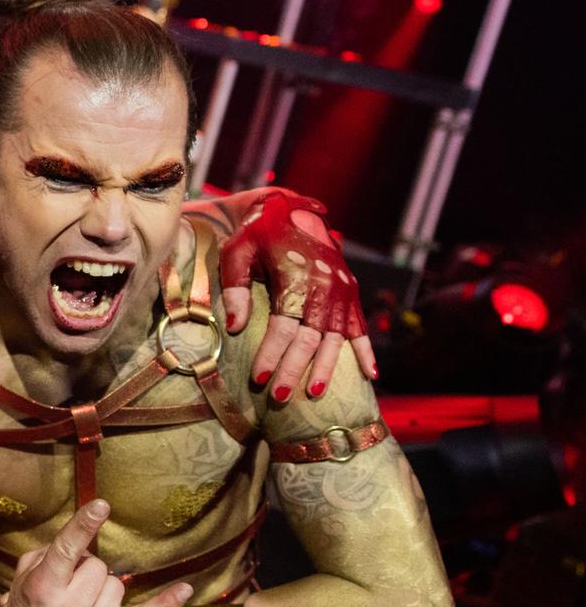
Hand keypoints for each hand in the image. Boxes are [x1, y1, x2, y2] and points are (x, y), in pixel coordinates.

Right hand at [0, 500, 194, 606]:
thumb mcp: (24, 576)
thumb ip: (49, 553)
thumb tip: (81, 541)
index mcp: (42, 589)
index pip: (66, 550)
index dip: (84, 526)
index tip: (101, 505)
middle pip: (98, 567)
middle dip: (86, 570)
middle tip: (70, 584)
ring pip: (117, 586)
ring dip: (102, 588)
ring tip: (83, 603)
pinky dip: (164, 603)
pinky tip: (184, 589)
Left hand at [217, 192, 375, 396]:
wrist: (292, 211)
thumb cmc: (258, 234)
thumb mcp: (238, 251)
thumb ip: (236, 287)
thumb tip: (237, 327)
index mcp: (297, 277)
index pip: (284, 326)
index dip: (272, 353)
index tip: (260, 378)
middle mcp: (325, 287)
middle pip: (311, 337)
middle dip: (295, 368)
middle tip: (281, 396)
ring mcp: (343, 292)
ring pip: (336, 337)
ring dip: (327, 367)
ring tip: (314, 392)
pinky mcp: (351, 293)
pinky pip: (361, 326)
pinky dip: (366, 350)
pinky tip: (371, 375)